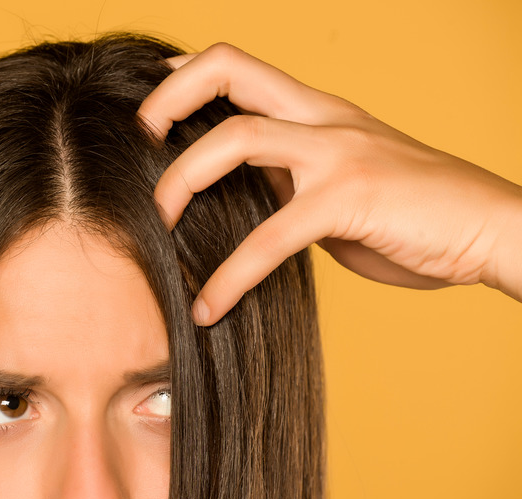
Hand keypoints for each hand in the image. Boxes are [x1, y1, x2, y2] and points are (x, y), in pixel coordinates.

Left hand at [137, 43, 521, 325]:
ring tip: (156, 226)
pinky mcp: (349, 200)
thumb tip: (236, 192)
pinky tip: (208, 308)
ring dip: (181, 181)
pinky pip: (269, 237)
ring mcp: (336, 153)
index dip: (185, 78)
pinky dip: (230, 276)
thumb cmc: (412, 213)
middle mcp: (323, 118)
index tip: (149, 111)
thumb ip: (289, 177)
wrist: (490, 228)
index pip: (238, 67)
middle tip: (136, 146)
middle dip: (168, 100)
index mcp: (317, 110)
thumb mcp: (339, 180)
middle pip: (230, 69)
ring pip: (237, 139)